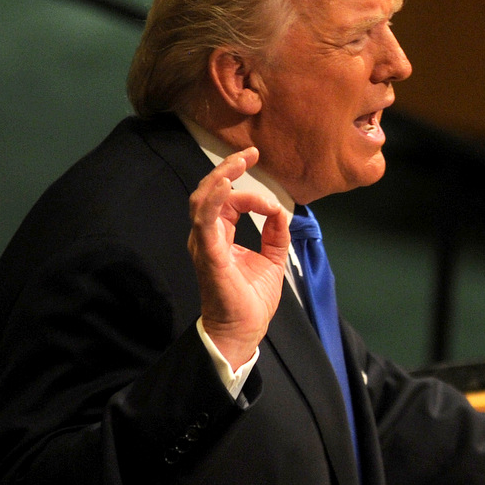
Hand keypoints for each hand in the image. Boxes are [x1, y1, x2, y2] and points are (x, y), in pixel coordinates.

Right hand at [187, 147, 290, 365]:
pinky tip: (225, 185)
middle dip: (228, 169)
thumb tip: (281, 212)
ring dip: (220, 177)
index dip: (250, 193)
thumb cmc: (250, 300)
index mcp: (220, 236)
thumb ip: (275, 235)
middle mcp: (208, 237)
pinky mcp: (210, 255)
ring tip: (239, 161)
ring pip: (203, 200)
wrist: (244, 331)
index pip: (228, 201)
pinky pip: (205, 222)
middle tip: (249, 153)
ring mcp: (206, 245)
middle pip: (210, 193)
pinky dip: (214, 200)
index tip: (274, 204)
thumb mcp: (271, 260)